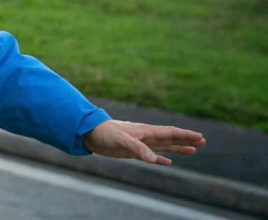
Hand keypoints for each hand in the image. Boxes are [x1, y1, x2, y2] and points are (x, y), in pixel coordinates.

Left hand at [83, 120, 205, 165]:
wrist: (90, 133)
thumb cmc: (105, 133)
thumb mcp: (121, 140)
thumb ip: (138, 148)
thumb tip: (154, 159)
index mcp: (145, 131)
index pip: (169, 133)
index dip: (185, 135)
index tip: (200, 136)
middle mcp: (146, 136)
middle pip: (170, 138)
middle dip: (186, 140)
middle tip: (203, 141)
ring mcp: (141, 143)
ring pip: (164, 147)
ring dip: (178, 149)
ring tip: (193, 151)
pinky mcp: (133, 151)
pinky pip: (151, 156)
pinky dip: (161, 159)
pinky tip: (168, 163)